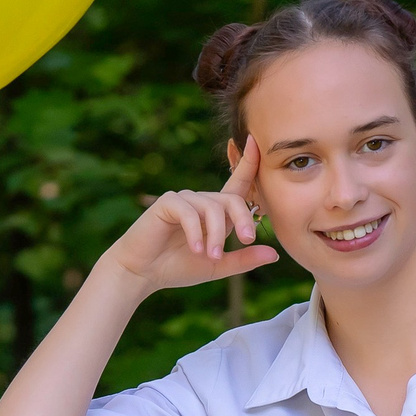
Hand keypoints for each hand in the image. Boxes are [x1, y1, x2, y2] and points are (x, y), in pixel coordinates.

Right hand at [101, 135, 279, 293]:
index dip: (248, 162)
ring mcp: (183, 199)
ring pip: (212, 208)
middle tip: (246, 241)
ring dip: (215, 234)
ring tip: (210, 256)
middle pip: (232, 199)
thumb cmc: (176, 267)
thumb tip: (274, 253)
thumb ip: (243, 259)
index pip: (237, 184)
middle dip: (243, 219)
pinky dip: (196, 232)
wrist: (141, 273)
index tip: (255, 141)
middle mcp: (200, 201)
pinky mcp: (167, 203)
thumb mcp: (216, 266)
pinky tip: (195, 249)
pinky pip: (190, 212)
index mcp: (215, 212)